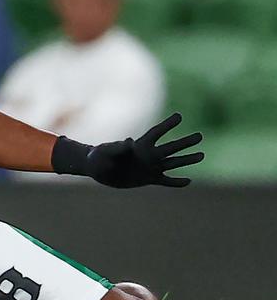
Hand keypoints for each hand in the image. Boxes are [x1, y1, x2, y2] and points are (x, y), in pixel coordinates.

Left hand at [52, 113, 203, 187]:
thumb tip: (130, 142)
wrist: (98, 169)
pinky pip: (166, 181)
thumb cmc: (98, 156)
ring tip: (201, 155)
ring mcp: (150, 167)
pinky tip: (188, 181)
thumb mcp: (105, 151)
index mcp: (139, 145)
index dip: (166, 125)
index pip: (156, 133)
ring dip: (187, 160)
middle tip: (199, 136)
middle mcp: (148, 155)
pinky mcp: (148, 179)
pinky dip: (176, 182)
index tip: (179, 116)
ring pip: (173, 162)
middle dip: (184, 142)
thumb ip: (117, 147)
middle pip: (170, 148)